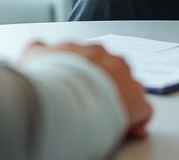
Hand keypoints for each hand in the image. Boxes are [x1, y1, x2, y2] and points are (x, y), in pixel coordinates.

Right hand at [22, 41, 151, 137]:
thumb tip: (38, 49)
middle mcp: (112, 60)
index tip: (81, 85)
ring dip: (121, 100)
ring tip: (106, 117)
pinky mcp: (137, 103)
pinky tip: (126, 129)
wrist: (63, 94)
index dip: (88, 74)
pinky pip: (142, 111)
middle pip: (114, 71)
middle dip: (105, 86)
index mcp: (91, 51)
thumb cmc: (49, 77)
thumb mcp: (36, 56)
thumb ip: (40, 50)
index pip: (95, 59)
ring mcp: (127, 80)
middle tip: (91, 104)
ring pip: (130, 88)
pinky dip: (135, 120)